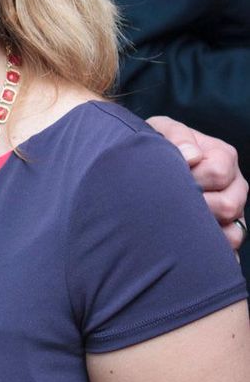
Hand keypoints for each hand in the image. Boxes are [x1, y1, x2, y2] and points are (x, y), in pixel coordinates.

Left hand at [146, 116, 246, 251]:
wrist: (147, 168)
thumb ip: (176, 136)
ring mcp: (233, 210)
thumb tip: (192, 156)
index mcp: (223, 155)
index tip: (168, 176)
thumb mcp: (161, 131)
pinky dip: (211, 249)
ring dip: (200, 228)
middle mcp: (234, 184)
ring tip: (175, 219)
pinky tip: (188, 246)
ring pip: (232, 231)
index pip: (217, 172)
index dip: (191, 177)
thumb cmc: (158, 146)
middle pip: (228, 205)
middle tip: (168, 202)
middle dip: (194, 204)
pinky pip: (228, 248)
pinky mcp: (226, 232)